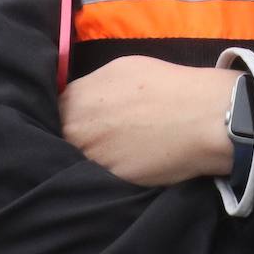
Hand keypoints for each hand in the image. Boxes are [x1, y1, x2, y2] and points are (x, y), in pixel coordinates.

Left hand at [59, 55, 238, 187]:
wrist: (201, 118)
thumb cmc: (164, 85)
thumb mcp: (120, 69)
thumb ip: (92, 86)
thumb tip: (82, 97)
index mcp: (77, 100)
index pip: (53, 109)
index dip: (67, 112)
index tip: (79, 114)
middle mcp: (77, 132)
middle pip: (63, 136)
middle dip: (73, 134)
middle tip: (97, 132)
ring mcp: (93, 161)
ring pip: (78, 160)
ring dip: (89, 155)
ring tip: (114, 148)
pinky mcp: (112, 183)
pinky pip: (99, 176)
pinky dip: (107, 171)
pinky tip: (125, 162)